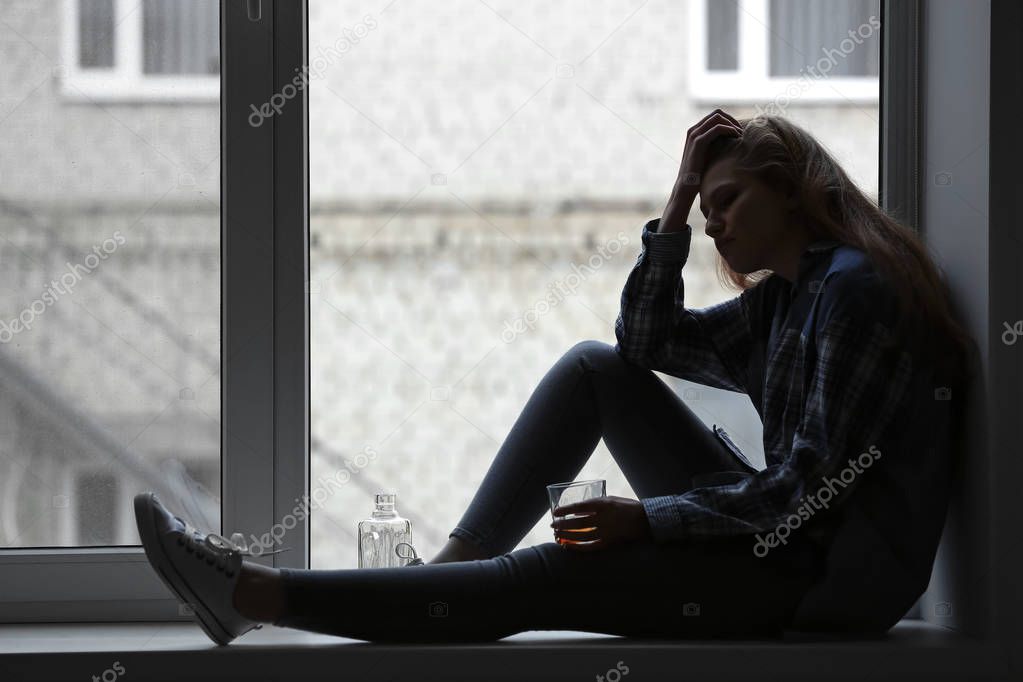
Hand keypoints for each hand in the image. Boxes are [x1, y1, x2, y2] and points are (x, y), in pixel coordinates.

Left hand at [550, 495, 652, 551]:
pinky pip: (590, 547)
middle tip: (553, 526)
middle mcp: (604, 518)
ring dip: (567, 536)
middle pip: (578, 522)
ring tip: (557, 535)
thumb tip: (575, 511)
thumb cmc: (625, 507)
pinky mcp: (608, 542)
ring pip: (581, 535)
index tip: (555, 512)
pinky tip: (568, 545)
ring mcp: (606, 532)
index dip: (565, 510)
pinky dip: (577, 547)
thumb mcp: (609, 499)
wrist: (643, 520)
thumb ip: (593, 504)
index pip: (579, 507)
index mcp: (603, 504)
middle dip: (563, 524)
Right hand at [660, 108, 743, 232]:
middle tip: (741, 132)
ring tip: (740, 135)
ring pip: (718, 118)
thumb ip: (715, 145)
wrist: (687, 186)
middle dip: (732, 120)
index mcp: (695, 131)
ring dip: (732, 124)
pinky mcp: (698, 142)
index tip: (738, 132)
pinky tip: (736, 138)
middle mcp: (693, 130)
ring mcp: (694, 135)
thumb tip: (732, 141)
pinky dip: (729, 130)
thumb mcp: (708, 156)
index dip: (729, 120)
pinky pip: (717, 128)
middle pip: (717, 113)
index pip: (715, 116)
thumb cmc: (699, 174)